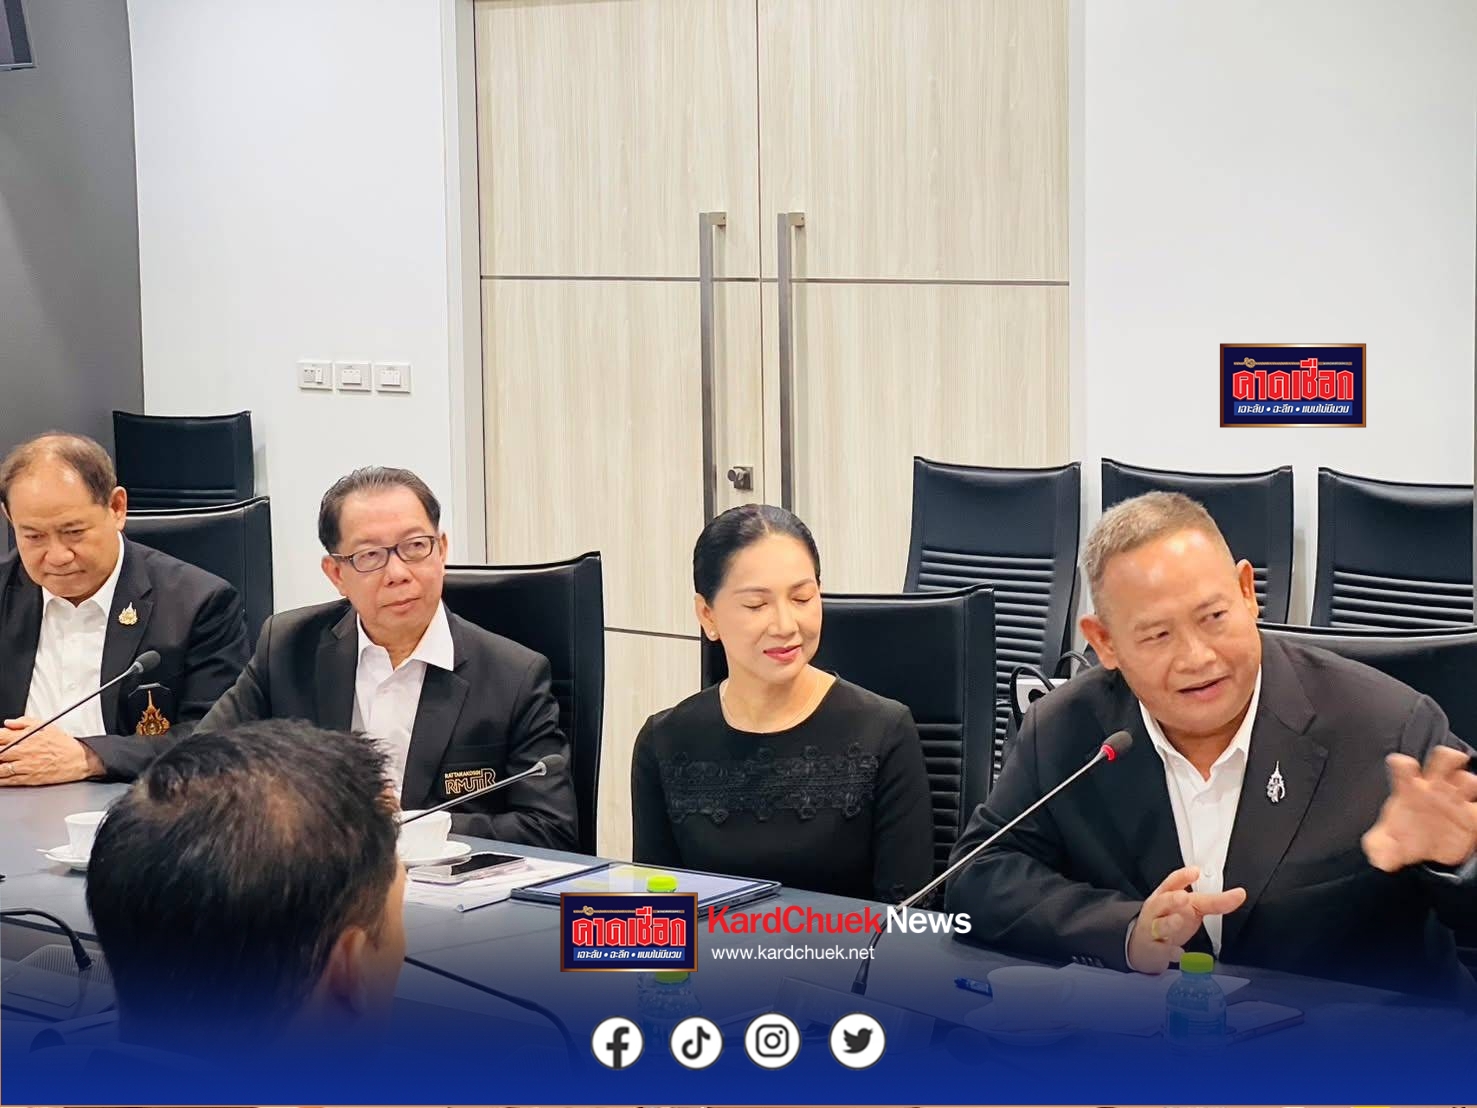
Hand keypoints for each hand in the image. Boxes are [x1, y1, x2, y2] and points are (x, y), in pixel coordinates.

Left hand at [0, 718, 103, 785]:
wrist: (79, 760)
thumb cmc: (64, 744)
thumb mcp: (46, 726)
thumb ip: (25, 722)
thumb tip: (9, 723)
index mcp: (26, 737)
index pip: (0, 736)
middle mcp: (23, 751)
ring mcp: (25, 766)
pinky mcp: (29, 778)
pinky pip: (8, 780)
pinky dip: (1, 780)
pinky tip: (0, 777)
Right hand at [1127, 865, 1246, 973]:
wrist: (1143, 945)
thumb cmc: (1168, 921)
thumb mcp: (1189, 908)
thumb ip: (1212, 901)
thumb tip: (1238, 894)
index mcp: (1166, 896)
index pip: (1172, 883)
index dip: (1182, 876)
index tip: (1195, 872)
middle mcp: (1158, 911)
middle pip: (1162, 902)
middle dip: (1172, 899)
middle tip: (1184, 897)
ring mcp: (1153, 929)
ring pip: (1159, 925)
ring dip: (1169, 923)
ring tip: (1178, 921)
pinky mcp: (1154, 949)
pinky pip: (1161, 950)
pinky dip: (1170, 952)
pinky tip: (1180, 954)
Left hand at [1362, 746, 1476, 871]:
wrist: (1428, 856)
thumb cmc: (1404, 839)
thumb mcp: (1387, 846)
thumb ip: (1380, 848)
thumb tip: (1379, 859)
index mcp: (1408, 789)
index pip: (1404, 767)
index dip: (1402, 763)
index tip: (1403, 765)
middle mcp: (1434, 789)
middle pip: (1442, 761)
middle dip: (1448, 757)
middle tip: (1454, 759)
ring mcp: (1455, 801)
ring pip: (1467, 779)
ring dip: (1470, 781)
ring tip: (1469, 787)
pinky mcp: (1472, 818)